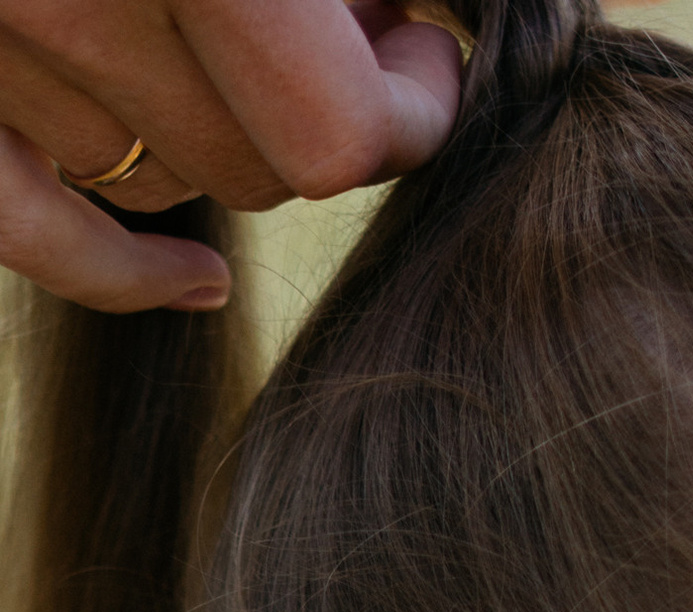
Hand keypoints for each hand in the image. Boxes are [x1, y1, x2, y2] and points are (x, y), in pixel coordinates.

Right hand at [0, 4, 467, 311]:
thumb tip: (405, 10)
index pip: (334, 130)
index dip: (407, 103)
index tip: (423, 42)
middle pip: (255, 166)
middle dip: (322, 110)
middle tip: (352, 27)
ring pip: (158, 176)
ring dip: (216, 127)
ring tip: (241, 36)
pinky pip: (35, 224)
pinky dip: (123, 266)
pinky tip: (196, 273)